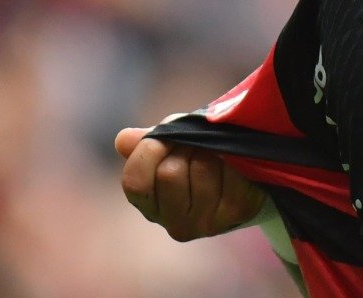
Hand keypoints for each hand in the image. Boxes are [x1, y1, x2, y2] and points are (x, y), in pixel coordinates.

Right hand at [115, 127, 266, 241]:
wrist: (240, 171)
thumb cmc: (196, 155)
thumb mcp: (170, 142)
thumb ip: (148, 142)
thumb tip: (122, 141)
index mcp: (150, 205)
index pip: (135, 182)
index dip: (148, 152)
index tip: (164, 139)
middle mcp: (174, 224)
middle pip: (169, 173)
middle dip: (182, 147)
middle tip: (193, 146)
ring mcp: (206, 223)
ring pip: (201, 168)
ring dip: (208, 151)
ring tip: (213, 155)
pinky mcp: (236, 212)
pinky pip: (229, 171)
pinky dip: (230, 158)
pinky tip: (231, 165)